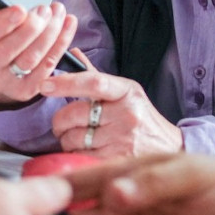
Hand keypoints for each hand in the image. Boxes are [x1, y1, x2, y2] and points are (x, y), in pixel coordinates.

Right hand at [0, 2, 76, 105]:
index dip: (2, 24)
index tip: (20, 8)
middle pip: (10, 50)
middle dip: (32, 27)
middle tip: (46, 9)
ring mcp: (3, 84)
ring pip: (31, 59)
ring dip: (50, 33)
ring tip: (58, 12)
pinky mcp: (24, 91)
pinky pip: (46, 67)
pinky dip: (61, 43)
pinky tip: (68, 24)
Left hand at [42, 56, 182, 156]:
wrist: (169, 148)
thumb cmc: (141, 118)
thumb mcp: (125, 93)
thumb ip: (96, 76)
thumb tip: (73, 53)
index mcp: (126, 91)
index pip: (93, 82)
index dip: (66, 83)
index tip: (45, 85)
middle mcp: (126, 114)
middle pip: (74, 116)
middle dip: (60, 122)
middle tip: (64, 125)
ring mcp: (123, 140)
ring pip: (73, 140)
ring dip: (67, 141)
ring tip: (80, 139)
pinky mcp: (118, 161)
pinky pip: (80, 158)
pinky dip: (75, 156)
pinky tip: (85, 152)